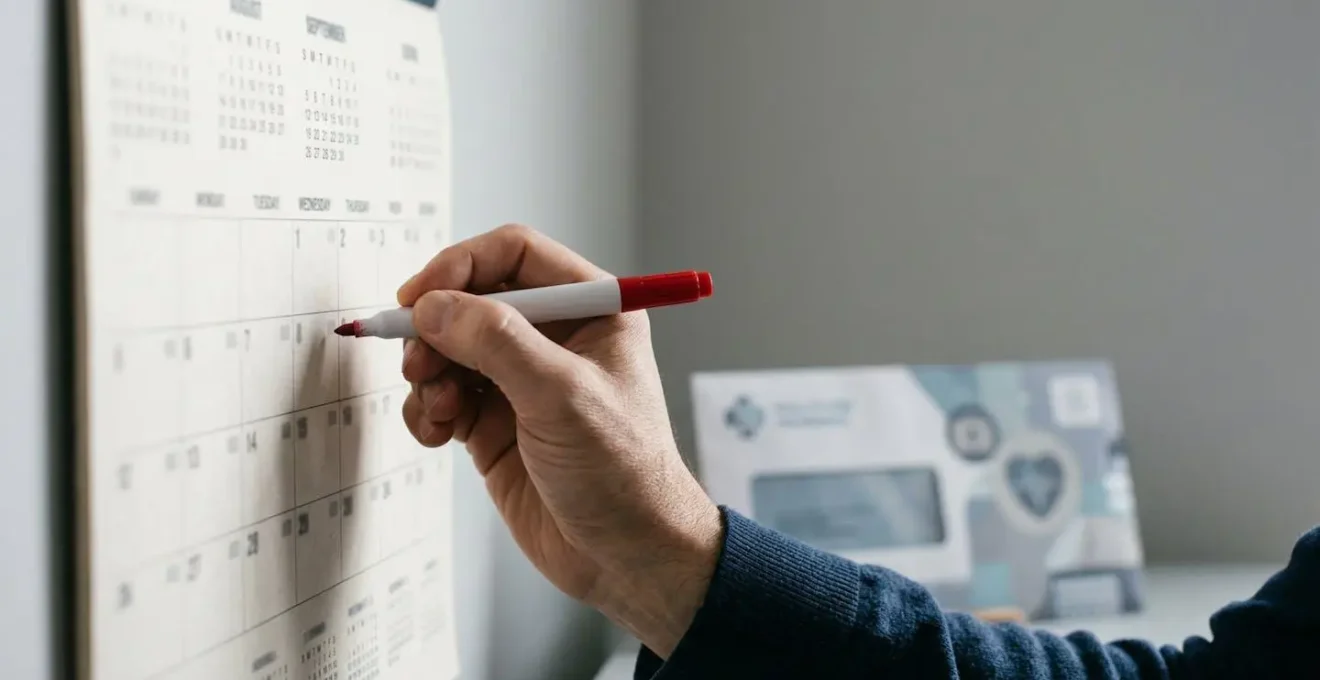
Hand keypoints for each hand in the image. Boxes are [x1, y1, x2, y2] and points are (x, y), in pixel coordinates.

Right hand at [397, 225, 721, 656]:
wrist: (626, 556)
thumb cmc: (623, 473)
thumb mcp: (562, 396)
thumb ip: (497, 343)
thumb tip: (435, 307)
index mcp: (593, 310)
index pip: (514, 254)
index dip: (461, 266)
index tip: (420, 297)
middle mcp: (556, 337)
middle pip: (472, 299)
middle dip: (436, 328)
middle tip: (419, 363)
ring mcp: (521, 381)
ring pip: (449, 348)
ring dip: (427, 372)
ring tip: (436, 408)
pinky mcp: (495, 423)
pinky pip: (442, 395)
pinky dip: (426, 409)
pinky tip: (436, 433)